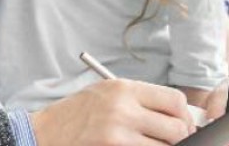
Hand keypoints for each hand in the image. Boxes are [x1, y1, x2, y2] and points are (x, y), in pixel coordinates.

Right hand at [30, 78, 193, 145]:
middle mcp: (124, 108)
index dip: (185, 116)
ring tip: (155, 145)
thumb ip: (138, 99)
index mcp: (124, 88)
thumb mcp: (106, 94)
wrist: (44, 133)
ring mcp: (118, 133)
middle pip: (176, 127)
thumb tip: (175, 114)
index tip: (183, 125)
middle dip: (181, 138)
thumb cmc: (76, 114)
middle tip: (175, 142)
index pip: (174, 100)